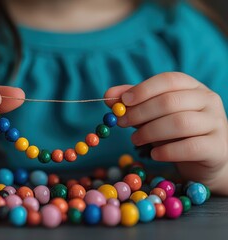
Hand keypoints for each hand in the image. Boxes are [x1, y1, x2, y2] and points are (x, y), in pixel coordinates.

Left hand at [105, 72, 227, 194]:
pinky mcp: (216, 147)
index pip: (168, 80)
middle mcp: (208, 100)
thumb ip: (135, 104)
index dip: (143, 89)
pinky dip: (167, 151)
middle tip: (122, 123)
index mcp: (193, 87)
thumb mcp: (155, 115)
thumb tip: (109, 95)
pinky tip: (154, 154)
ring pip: (179, 123)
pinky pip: (190, 147)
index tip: (123, 101)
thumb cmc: (177, 133)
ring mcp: (216, 123)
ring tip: (135, 140)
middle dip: (140, 112)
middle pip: (170, 101)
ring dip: (150, 132)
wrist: (207, 159)